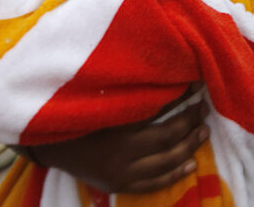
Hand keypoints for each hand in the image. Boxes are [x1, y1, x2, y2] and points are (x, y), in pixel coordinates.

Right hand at [20, 85, 209, 193]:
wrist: (49, 142)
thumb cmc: (76, 110)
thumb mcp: (101, 95)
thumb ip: (129, 87)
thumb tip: (163, 69)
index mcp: (116, 125)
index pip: (160, 112)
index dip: (182, 98)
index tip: (197, 83)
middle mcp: (121, 151)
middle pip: (167, 137)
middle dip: (190, 121)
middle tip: (204, 107)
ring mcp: (120, 171)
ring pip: (165, 162)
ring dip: (189, 146)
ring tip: (204, 131)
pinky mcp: (119, 184)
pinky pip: (153, 183)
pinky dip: (175, 174)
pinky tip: (191, 164)